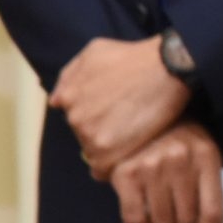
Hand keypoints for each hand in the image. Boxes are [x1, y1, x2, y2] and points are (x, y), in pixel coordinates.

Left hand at [51, 36, 190, 176]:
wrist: (167, 67)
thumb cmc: (134, 56)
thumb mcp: (94, 51)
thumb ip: (70, 75)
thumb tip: (56, 101)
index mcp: (67, 96)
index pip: (75, 117)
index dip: (95, 116)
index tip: (112, 114)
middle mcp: (74, 117)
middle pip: (84, 135)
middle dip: (103, 131)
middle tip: (127, 122)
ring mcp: (89, 136)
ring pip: (94, 152)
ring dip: (111, 148)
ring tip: (134, 135)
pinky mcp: (108, 152)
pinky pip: (104, 170)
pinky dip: (115, 165)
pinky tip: (131, 152)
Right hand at [109, 122, 222, 222]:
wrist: (142, 106)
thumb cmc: (178, 134)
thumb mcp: (201, 148)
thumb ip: (203, 181)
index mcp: (206, 157)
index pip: (213, 210)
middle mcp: (181, 162)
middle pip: (186, 219)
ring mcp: (152, 168)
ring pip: (161, 221)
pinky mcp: (127, 174)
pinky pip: (134, 217)